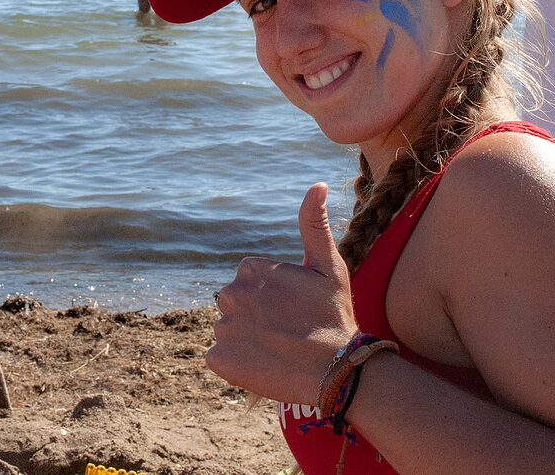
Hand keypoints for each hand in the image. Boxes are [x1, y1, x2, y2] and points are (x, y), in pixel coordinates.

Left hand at [205, 183, 355, 404]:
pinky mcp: (218, 358)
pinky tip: (264, 366)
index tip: (295, 312)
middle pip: (237, 307)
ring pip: (229, 332)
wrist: (336, 369)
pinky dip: (237, 365)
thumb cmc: (334, 316)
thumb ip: (313, 224)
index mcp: (250, 268)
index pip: (251, 285)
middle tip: (287, 334)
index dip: (274, 301)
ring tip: (279, 352)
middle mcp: (230, 293)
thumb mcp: (328, 266)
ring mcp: (222, 327)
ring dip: (247, 342)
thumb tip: (316, 184)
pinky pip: (221, 359)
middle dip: (256, 318)